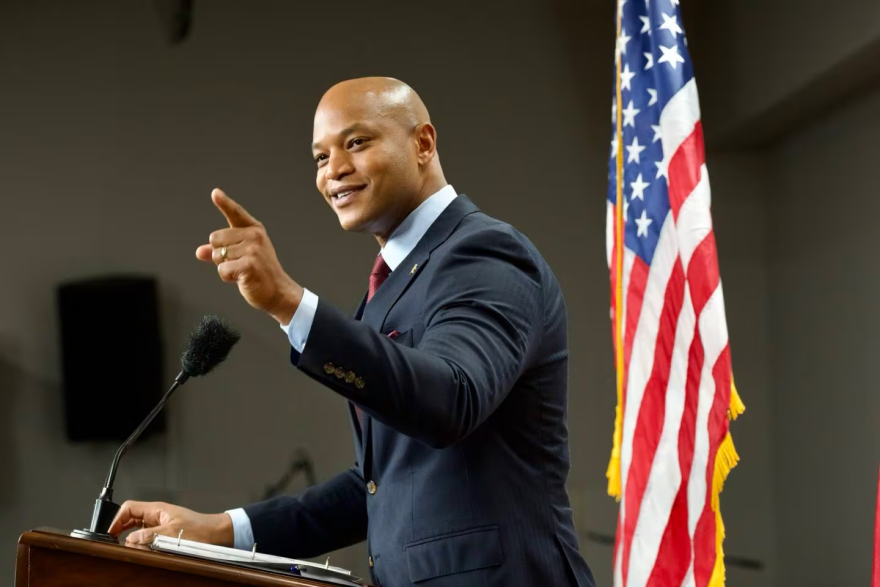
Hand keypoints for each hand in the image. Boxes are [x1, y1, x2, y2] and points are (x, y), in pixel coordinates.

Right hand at [108, 500, 233, 546]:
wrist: (215, 533)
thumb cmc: (199, 529)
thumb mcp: (172, 533)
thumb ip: (150, 535)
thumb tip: (130, 539)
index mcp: (157, 509)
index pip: (129, 508)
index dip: (117, 519)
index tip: (110, 532)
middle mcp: (157, 514)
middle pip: (131, 518)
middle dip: (120, 528)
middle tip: (113, 541)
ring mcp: (160, 523)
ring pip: (137, 528)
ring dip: (130, 536)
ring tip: (127, 546)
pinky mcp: (164, 532)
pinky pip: (146, 535)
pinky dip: (140, 541)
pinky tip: (139, 548)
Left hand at [196, 188, 302, 324]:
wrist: (278, 292)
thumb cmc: (259, 273)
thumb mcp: (240, 257)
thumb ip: (220, 251)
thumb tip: (200, 252)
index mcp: (254, 230)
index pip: (235, 213)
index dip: (224, 203)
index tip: (215, 193)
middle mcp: (254, 236)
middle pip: (215, 239)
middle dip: (221, 254)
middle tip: (239, 264)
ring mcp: (253, 249)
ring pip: (218, 255)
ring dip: (225, 267)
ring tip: (242, 271)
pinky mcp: (249, 264)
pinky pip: (222, 269)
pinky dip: (228, 277)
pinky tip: (242, 278)